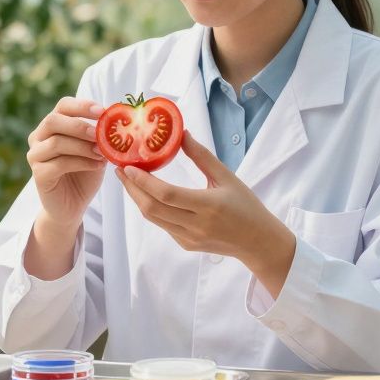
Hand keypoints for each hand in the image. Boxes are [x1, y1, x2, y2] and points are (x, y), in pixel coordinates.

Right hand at [25, 97, 106, 257]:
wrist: (72, 205)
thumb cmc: (84, 173)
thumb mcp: (95, 150)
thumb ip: (100, 136)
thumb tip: (116, 121)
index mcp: (53, 125)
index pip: (63, 106)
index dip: (82, 105)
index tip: (102, 111)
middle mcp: (39, 137)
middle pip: (53, 121)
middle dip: (79, 125)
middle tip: (99, 134)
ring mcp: (35, 155)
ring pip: (56, 142)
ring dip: (82, 146)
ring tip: (102, 154)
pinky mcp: (38, 174)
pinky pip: (58, 164)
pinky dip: (81, 163)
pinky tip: (97, 166)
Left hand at [115, 130, 295, 296]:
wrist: (258, 242)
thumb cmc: (246, 206)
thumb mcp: (227, 177)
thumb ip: (202, 156)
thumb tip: (181, 133)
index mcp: (208, 205)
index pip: (166, 194)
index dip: (143, 181)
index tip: (127, 166)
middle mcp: (196, 225)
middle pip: (152, 208)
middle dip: (132, 189)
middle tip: (120, 170)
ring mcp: (189, 238)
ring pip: (154, 218)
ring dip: (138, 199)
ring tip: (129, 180)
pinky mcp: (186, 245)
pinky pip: (163, 226)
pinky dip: (152, 209)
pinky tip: (147, 195)